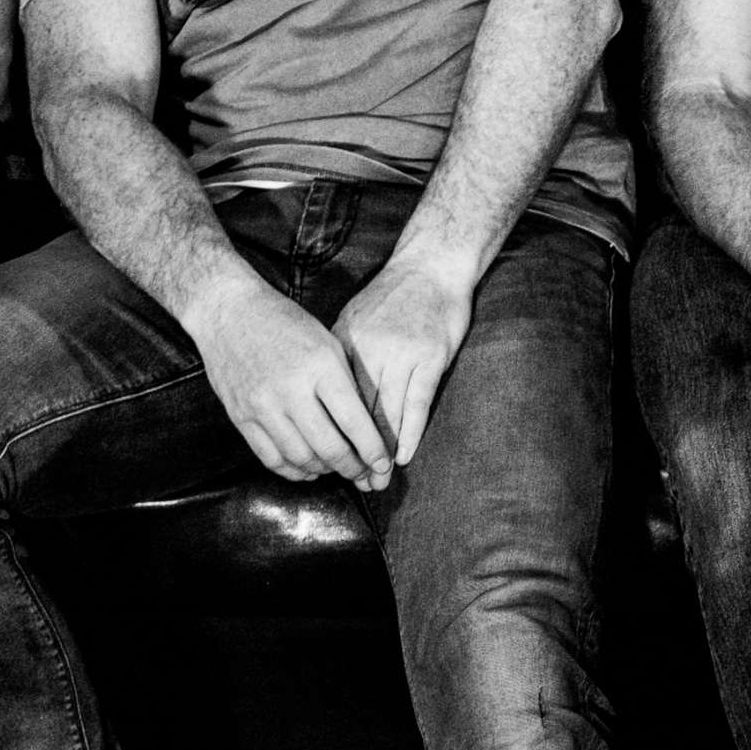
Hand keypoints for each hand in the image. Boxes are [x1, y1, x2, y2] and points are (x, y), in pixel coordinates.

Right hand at [189, 272, 394, 490]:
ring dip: (324, 470)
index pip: (354, 422)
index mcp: (320, 366)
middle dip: (352, 468)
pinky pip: (271, 458)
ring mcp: (263, 406)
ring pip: (301, 458)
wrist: (229, 311)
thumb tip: (367, 429)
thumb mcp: (327, 343)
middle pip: (329, 448)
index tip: (383, 464)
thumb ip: (346, 384)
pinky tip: (307, 468)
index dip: (373, 451)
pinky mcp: (241, 417)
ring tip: (336, 467)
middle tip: (363, 473)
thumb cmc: (285, 323)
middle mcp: (291, 390)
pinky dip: (293, 470)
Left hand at [332, 254, 472, 468]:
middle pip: (356, 412)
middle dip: (353, 451)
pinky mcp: (430, 357)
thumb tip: (319, 392)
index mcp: (344, 344)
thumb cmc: (392, 297)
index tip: (328, 461)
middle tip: (353, 483)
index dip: (330, 434)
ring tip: (377, 482)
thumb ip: (339, 357)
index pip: (333, 400)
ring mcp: (401, 354)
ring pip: (386, 413)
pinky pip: (416, 404)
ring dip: (381, 452)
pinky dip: (408, 434)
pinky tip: (402, 457)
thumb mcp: (353, 320)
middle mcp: (368, 351)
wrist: (431, 266)